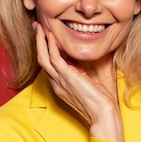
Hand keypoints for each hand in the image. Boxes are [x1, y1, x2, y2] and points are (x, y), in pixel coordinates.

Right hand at [34, 22, 123, 141]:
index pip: (49, 65)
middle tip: (36, 28)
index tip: (47, 37)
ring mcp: (60, 81)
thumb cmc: (100, 102)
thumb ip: (81, 74)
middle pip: (42, 59)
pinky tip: (51, 35)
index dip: (45, 50)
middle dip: (38, 42)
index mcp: (61, 86)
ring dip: (40, 41)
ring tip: (39, 27)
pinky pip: (54, 58)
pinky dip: (50, 46)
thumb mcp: (88, 84)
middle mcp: (57, 84)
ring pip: (43, 57)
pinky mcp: (67, 77)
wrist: (103, 114)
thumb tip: (80, 63)